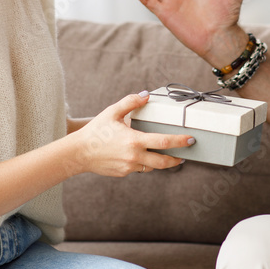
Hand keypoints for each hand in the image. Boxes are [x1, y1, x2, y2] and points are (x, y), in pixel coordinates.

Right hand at [70, 93, 193, 176]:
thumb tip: (146, 95)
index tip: (190, 140)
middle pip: (163, 162)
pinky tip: (140, 156)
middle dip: (176, 159)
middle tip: (184, 155)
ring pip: (151, 167)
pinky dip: (143, 163)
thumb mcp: (112, 112)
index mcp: (134, 141)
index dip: (180, 141)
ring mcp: (129, 167)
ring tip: (164, 155)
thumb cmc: (95, 131)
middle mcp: (134, 156)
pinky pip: (138, 169)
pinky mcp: (123, 173)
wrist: (78, 153)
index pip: (164, 142)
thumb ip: (130, 102)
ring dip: (159, 162)